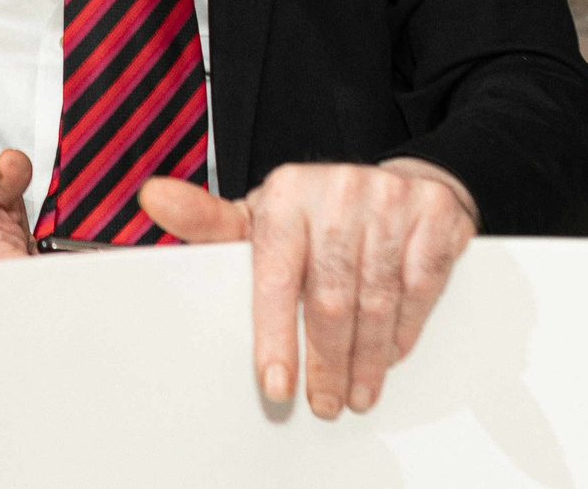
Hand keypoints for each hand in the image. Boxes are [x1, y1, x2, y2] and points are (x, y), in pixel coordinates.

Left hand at [141, 159, 474, 419]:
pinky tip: (392, 355)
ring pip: (376, 301)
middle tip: (324, 401)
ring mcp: (389, 199)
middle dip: (326, 363)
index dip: (274, 337)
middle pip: (329, 299)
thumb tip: (152, 196)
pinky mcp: (435, 215)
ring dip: (367, 359)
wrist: (399, 186)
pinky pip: (420, 288)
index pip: (274, 275)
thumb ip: (208, 223)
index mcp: (285, 193)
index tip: (275, 385)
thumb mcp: (261, 220)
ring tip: (357, 391)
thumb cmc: (317, 216)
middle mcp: (338, 189)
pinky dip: (406, 331)